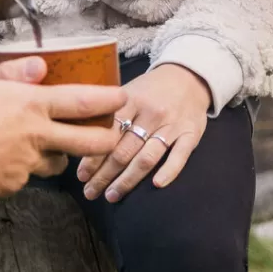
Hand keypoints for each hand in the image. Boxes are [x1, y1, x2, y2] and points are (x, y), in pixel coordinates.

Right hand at [0, 54, 127, 199]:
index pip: (83, 102)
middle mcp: (38, 136)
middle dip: (107, 140)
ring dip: (61, 156)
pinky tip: (9, 161)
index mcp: (32, 105)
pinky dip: (25, 169)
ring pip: (58, 164)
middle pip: (89, 143)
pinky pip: (27, 177)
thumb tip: (37, 66)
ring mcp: (27, 165)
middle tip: (112, 135)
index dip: (108, 100)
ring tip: (52, 147)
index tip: (123, 98)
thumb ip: (7, 69)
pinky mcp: (12, 186)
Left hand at [77, 65, 210, 203]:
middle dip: (104, 175)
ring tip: (111, 195)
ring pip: (147, 158)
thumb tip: (82, 138)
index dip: (93, 156)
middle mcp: (151, 113)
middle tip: (90, 192)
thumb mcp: (128, 91)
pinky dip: (169, 171)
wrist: (189, 75)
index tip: (81, 175)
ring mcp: (172, 125)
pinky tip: (156, 185)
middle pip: (124, 150)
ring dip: (127, 180)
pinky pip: (180, 156)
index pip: (108, 132)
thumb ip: (110, 113)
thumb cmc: (152, 88)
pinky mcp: (191, 134)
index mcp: (131, 100)